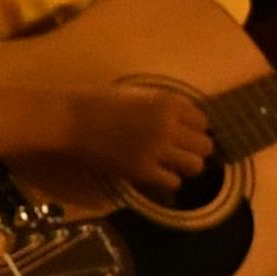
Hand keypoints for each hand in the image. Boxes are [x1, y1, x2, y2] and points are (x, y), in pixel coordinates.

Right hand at [66, 84, 215, 192]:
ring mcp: (157, 150)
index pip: (202, 121)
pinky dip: (168, 180)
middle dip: (195, 148)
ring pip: (195, 165)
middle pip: (205, 145)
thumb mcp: (138, 94)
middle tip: (179, 151)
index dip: (194, 128)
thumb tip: (183, 120)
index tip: (183, 133)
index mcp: (168, 102)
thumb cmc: (99, 102)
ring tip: (172, 164)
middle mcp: (168, 126)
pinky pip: (172, 181)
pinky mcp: (143, 171)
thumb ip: (163, 105)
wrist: (72, 120)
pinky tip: (156, 174)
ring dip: (186, 165)